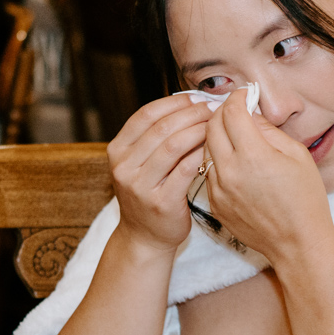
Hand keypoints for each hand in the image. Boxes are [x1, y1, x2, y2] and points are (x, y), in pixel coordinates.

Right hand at [107, 94, 213, 250]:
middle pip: (162, 128)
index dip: (175, 103)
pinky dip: (202, 154)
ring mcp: (140, 186)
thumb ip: (155, 136)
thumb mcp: (140, 162)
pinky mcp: (161, 202)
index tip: (196, 99)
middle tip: (214, 109)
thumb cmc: (149, 193)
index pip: (146, 114)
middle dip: (192, 114)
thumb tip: (189, 102)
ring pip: (174, 145)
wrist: (144, 236)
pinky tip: (214, 149)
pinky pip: (186, 169)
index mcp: (117, 150)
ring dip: (199, 130)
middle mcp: (124, 167)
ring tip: (216, 125)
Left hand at [202, 95, 333, 263]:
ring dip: (215, 135)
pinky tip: (233, 160)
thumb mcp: (296, 155)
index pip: (231, 113)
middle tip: (235, 109)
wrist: (298, 243)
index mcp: (253, 156)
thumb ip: (268, 130)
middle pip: (211, 127)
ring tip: (232, 132)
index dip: (237, 97)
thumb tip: (250, 112)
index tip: (244, 94)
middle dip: (221, 111)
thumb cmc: (305, 199)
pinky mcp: (214, 203)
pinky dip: (217, 159)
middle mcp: (230, 172)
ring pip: (205, 149)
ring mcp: (218, 190)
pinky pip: (208, 172)